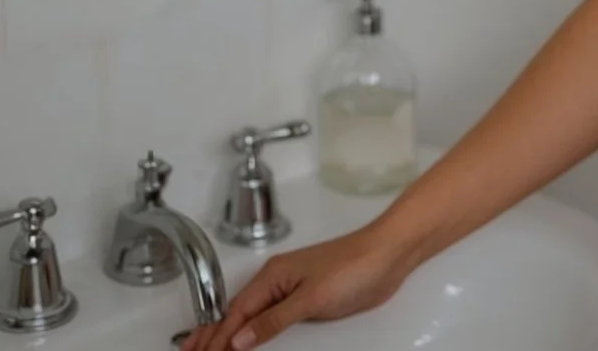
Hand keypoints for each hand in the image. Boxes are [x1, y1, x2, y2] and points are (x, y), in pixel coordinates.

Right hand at [180, 225, 414, 350]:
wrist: (389, 255)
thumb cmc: (354, 267)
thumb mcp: (310, 298)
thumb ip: (274, 321)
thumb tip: (239, 339)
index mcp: (272, 277)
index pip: (235, 314)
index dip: (217, 338)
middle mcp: (277, 281)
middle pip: (236, 313)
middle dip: (211, 334)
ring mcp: (292, 289)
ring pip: (252, 315)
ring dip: (230, 333)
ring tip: (208, 348)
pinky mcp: (308, 298)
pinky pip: (272, 317)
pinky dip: (255, 330)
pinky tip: (249, 339)